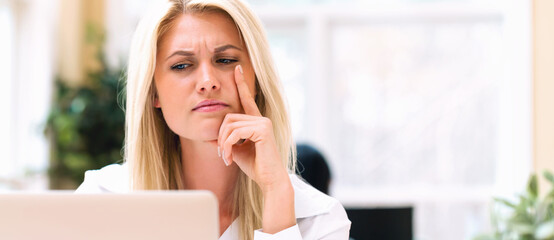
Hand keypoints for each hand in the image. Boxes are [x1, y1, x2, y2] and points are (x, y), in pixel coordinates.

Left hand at [218, 65, 287, 191]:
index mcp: (256, 121)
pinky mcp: (263, 130)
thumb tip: (208, 136)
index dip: (241, 83)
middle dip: (220, 136)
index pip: (246, 99)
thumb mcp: (236, 150)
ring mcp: (263, 123)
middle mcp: (261, 119)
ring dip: (223, 144)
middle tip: (222, 153)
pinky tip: (230, 158)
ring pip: (230, 125)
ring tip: (226, 157)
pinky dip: (228, 146)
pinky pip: (235, 133)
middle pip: (229, 117)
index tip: (236, 68)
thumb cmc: (255, 166)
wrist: (269, 180)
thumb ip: (226, 140)